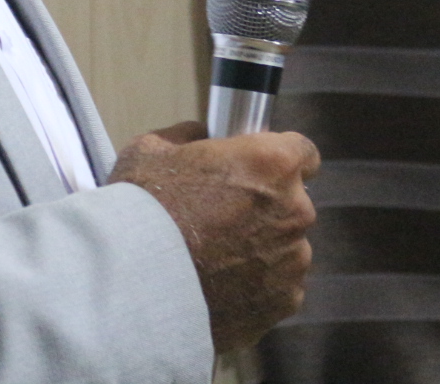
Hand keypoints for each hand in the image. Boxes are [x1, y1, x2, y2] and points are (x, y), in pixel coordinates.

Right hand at [109, 120, 318, 352]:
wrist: (135, 285)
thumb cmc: (145, 211)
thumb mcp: (152, 150)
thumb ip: (188, 137)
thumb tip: (198, 137)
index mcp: (271, 164)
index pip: (304, 153)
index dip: (280, 161)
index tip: (261, 171)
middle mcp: (294, 211)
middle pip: (292, 204)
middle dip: (264, 209)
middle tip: (221, 219)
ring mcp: (292, 260)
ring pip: (285, 249)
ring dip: (260, 249)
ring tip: (215, 260)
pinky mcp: (283, 302)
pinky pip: (277, 288)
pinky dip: (255, 288)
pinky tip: (221, 287)